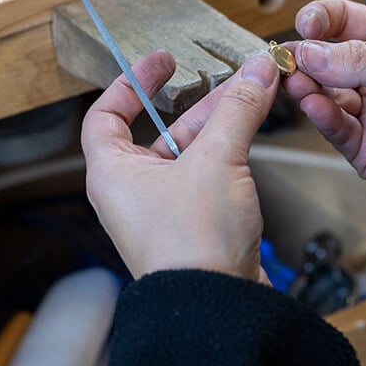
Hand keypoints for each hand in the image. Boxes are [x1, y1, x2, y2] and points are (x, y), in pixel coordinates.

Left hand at [81, 50, 279, 282]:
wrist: (217, 304)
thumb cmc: (193, 244)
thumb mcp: (217, 160)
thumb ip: (238, 110)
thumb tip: (257, 71)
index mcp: (114, 172)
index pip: (108, 115)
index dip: (132, 83)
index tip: (162, 61)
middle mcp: (135, 190)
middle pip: (166, 130)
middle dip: (203, 102)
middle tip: (236, 78)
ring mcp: (168, 208)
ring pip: (194, 151)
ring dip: (224, 125)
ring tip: (255, 97)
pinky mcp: (198, 222)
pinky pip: (211, 175)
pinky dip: (231, 153)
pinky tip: (254, 137)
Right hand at [285, 0, 365, 273]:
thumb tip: (315, 50)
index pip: (352, 23)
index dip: (326, 20)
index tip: (308, 23)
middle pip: (331, 59)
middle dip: (309, 54)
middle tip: (290, 55)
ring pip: (327, 94)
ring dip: (309, 85)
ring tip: (297, 80)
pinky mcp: (364, 149)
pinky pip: (335, 128)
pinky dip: (321, 115)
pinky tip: (312, 103)